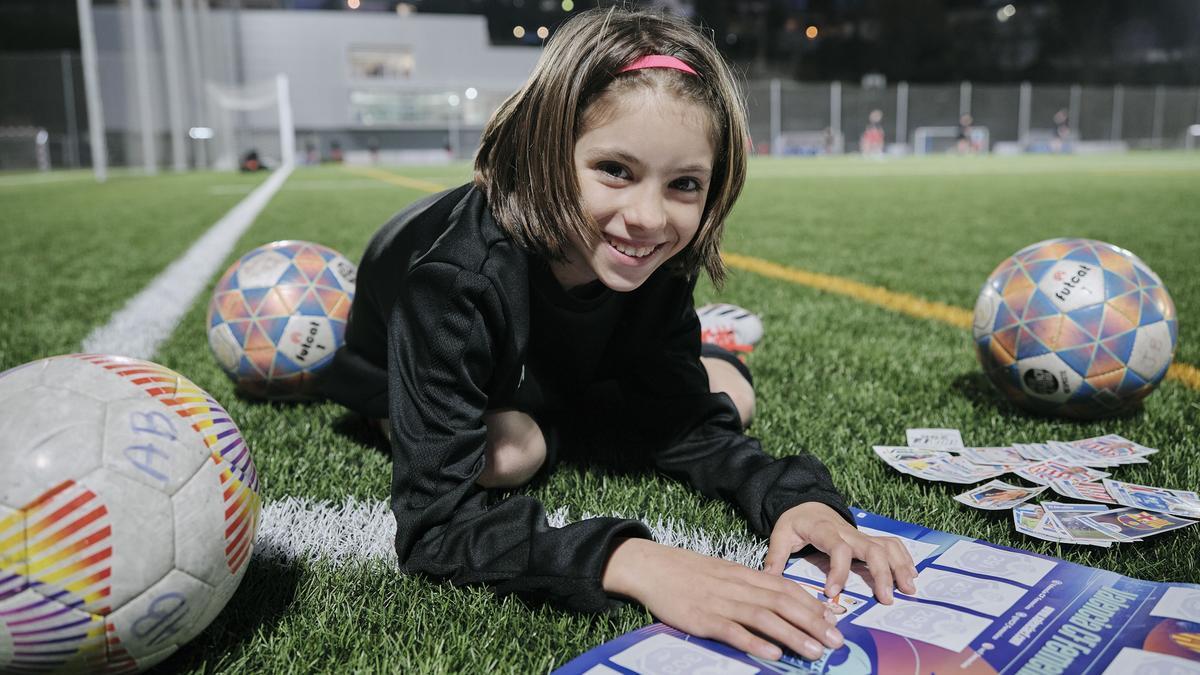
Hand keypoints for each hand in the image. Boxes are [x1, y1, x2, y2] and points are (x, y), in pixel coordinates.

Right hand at [602, 538, 843, 661]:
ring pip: (764, 618)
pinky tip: (772, 654)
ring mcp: (721, 603)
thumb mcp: (724, 572)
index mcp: (744, 575)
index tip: (834, 619)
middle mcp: (738, 587)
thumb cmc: (689, 573)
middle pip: (783, 603)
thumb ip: (750, 586)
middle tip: (836, 641)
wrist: (652, 567)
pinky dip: (754, 643)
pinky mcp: (703, 620)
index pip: (786, 588)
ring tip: (815, 652)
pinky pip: (733, 632)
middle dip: (813, 623)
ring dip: (793, 636)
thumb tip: (778, 601)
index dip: (813, 604)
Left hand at [762, 502, 917, 602]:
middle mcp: (848, 532)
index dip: (838, 570)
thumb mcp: (780, 535)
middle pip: (872, 548)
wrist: (806, 501)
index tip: (832, 592)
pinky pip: (891, 544)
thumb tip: (767, 580)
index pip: (838, 548)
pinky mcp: (867, 538)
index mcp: (825, 530)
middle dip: (882, 573)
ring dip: (900, 566)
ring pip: (886, 546)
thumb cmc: (794, 521)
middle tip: (887, 598)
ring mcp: (860, 534)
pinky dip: (903, 558)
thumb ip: (775, 557)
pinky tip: (911, 576)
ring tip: (909, 589)